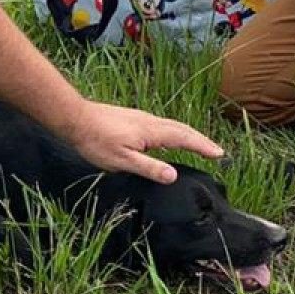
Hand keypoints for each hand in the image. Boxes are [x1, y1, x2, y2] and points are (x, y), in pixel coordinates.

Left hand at [54, 101, 223, 183]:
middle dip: (200, 140)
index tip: (219, 154)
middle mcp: (150, 121)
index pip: (184, 138)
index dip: (202, 146)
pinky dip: (174, 132)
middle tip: (216, 151)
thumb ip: (148, 168)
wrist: (75, 118)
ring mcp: (141, 118)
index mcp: (151, 132)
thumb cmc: (96, 141)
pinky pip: (162, 125)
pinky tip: (168, 139)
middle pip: (182, 129)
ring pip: (172, 125)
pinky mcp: (133, 118)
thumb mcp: (122, 160)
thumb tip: (174, 175)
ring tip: (198, 145)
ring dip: (188, 135)